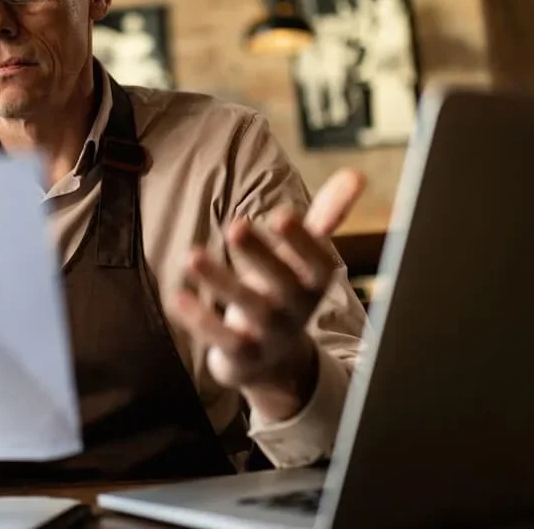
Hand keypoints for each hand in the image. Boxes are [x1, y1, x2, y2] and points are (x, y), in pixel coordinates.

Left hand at [165, 169, 365, 419]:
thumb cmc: (287, 289)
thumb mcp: (307, 257)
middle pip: (281, 283)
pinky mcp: (240, 354)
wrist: (272, 359)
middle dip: (260, 255)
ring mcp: (268, 334)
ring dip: (220, 281)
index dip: (302, 241)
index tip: (282, 214)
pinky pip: (219, 337)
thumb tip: (356, 174)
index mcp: (314, 282)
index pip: (317, 263)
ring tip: (191, 256)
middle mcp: (296, 309)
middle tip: (235, 226)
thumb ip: (327, 216)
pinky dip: (199, 318)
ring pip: (246, 307)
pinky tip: (177, 297)